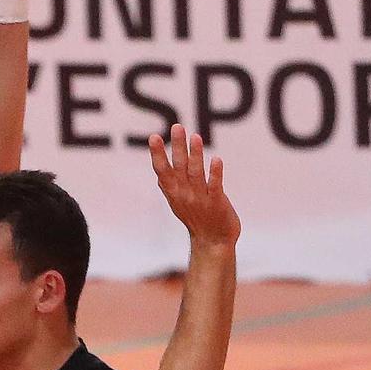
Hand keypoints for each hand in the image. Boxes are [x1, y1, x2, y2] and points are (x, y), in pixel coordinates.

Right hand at [149, 124, 239, 245]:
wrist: (213, 242)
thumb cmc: (197, 219)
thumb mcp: (178, 202)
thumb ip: (171, 186)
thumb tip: (159, 173)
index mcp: (174, 193)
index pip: (162, 171)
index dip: (158, 154)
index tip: (153, 137)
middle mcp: (184, 194)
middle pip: (179, 167)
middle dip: (178, 146)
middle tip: (177, 127)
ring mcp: (200, 198)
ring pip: (196, 172)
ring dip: (195, 154)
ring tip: (195, 137)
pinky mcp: (216, 202)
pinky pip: (215, 185)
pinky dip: (215, 173)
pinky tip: (216, 160)